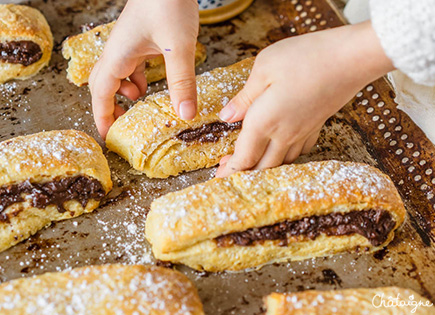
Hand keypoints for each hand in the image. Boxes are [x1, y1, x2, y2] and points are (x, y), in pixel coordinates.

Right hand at [89, 0, 198, 137]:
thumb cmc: (168, 3)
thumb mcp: (178, 47)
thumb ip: (182, 82)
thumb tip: (184, 114)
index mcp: (118, 55)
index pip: (100, 92)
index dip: (103, 116)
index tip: (107, 136)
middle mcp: (119, 50)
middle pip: (104, 85)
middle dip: (112, 107)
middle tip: (125, 125)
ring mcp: (129, 44)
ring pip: (120, 76)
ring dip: (128, 93)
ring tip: (144, 107)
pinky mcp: (142, 39)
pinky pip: (134, 66)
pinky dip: (140, 80)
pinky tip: (154, 85)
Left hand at [216, 21, 393, 176]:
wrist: (351, 59)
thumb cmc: (305, 57)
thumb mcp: (264, 68)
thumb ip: (244, 97)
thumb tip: (226, 116)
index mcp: (264, 121)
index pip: (244, 157)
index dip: (230, 170)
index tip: (218, 177)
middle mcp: (283, 134)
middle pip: (261, 166)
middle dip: (243, 173)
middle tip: (228, 172)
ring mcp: (303, 133)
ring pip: (280, 162)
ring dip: (262, 166)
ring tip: (251, 163)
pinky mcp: (317, 126)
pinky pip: (298, 151)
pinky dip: (285, 156)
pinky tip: (282, 149)